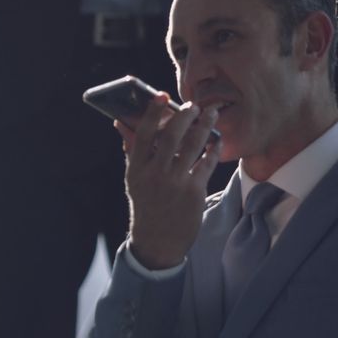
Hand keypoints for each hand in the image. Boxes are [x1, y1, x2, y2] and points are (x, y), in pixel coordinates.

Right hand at [115, 93, 221, 269]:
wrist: (157, 241)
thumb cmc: (146, 204)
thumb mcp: (134, 179)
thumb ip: (132, 150)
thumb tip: (121, 122)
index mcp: (136, 169)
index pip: (143, 134)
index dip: (152, 112)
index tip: (161, 95)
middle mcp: (154, 174)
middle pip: (172, 135)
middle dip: (186, 116)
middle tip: (195, 106)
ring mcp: (175, 183)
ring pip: (193, 145)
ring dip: (205, 126)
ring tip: (211, 114)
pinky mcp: (194, 192)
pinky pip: (207, 163)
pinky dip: (213, 148)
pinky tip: (217, 140)